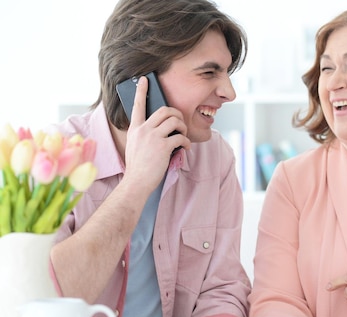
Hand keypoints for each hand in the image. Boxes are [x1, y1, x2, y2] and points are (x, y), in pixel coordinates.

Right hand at [123, 76, 188, 191]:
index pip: (137, 105)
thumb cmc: (138, 168)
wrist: (136, 183)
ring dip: (183, 127)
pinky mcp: (163, 146)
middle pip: (165, 110)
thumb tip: (163, 131)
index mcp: (135, 129)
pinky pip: (180, 137)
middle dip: (177, 114)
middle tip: (181, 123)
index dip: (141, 91)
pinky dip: (187, 142)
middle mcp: (143, 130)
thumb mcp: (136, 146)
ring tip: (184, 136)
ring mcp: (152, 137)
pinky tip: (186, 148)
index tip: (145, 79)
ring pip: (175, 121)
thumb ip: (145, 136)